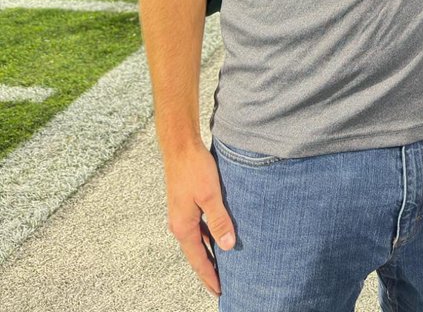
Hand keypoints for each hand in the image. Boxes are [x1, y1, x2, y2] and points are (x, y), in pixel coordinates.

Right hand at [163, 142, 234, 295]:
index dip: (209, 276)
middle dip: (208, 270)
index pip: (199, 259)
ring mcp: (181, 215)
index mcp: (184, 227)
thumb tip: (227, 246)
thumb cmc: (194, 168)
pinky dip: (207, 238)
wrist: (180, 146)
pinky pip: (197, 229)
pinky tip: (217, 238)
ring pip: (197, 241)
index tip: (219, 291)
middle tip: (221, 286)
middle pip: (196, 254)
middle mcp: (179, 224)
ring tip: (221, 267)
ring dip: (208, 254)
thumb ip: (219, 221)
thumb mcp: (211, 195)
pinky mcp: (185, 205)